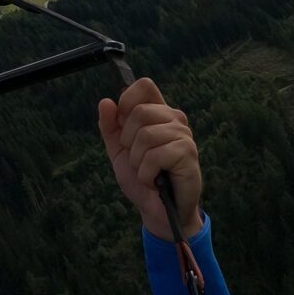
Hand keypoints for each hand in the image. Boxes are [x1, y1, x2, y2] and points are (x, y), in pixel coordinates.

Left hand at [98, 79, 203, 241]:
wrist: (157, 209)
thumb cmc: (142, 177)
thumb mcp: (118, 150)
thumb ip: (110, 126)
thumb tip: (106, 101)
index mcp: (158, 113)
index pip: (145, 85)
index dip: (127, 100)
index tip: (122, 123)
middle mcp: (174, 119)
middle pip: (139, 112)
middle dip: (128, 141)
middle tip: (138, 158)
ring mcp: (184, 135)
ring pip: (145, 136)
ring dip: (137, 161)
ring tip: (148, 171)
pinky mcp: (188, 154)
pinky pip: (154, 156)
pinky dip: (146, 174)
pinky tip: (155, 180)